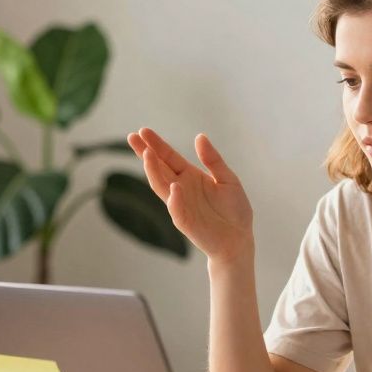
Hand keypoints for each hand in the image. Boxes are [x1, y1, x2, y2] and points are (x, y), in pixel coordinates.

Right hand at [127, 128, 253, 262]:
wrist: (239, 240)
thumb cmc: (234, 210)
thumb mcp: (228, 179)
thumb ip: (213, 160)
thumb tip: (199, 136)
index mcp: (189, 175)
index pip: (168, 157)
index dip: (156, 144)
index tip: (142, 131)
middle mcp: (180, 188)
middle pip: (158, 168)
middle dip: (145, 153)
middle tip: (132, 137)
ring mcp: (180, 205)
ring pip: (161, 186)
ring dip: (153, 171)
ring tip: (147, 154)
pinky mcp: (185, 222)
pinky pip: (176, 210)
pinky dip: (174, 199)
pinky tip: (175, 186)